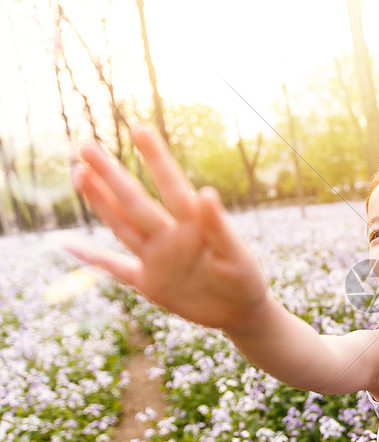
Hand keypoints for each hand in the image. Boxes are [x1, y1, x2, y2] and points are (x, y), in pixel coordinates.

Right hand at [68, 124, 269, 331]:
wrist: (240, 311)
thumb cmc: (245, 279)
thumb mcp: (236, 255)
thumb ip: (219, 227)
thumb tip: (205, 193)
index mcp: (192, 224)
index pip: (170, 184)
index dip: (155, 158)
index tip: (138, 128)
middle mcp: (169, 235)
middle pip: (134, 201)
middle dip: (110, 175)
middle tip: (84, 147)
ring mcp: (156, 257)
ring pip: (121, 224)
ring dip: (99, 201)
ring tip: (78, 174)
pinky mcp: (149, 283)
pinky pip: (114, 268)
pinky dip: (91, 259)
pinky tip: (67, 245)